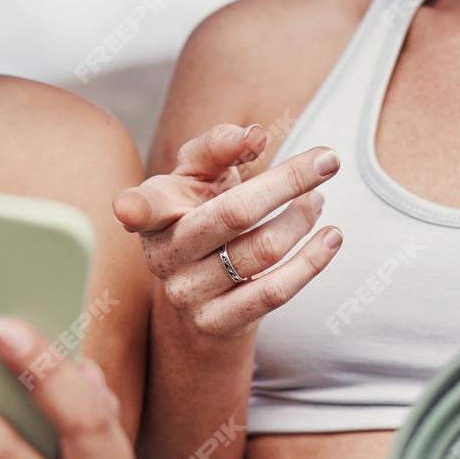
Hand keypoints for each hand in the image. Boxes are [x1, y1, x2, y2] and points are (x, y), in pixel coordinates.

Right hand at [110, 122, 342, 338]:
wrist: (201, 294)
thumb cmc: (202, 215)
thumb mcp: (200, 178)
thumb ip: (218, 147)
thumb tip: (253, 135)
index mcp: (155, 212)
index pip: (146, 206)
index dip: (135, 208)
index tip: (128, 208)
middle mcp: (165, 254)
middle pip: (234, 213)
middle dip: (287, 181)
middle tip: (328, 160)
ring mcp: (188, 293)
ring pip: (262, 251)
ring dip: (302, 219)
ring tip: (317, 200)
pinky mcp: (216, 323)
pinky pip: (274, 292)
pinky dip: (311, 261)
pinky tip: (331, 238)